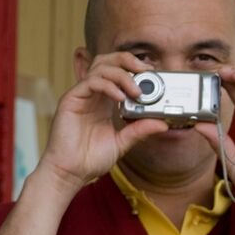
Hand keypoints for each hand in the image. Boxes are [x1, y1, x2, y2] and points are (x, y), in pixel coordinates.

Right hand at [38, 52, 169, 192]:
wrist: (71, 173)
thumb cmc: (91, 159)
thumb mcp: (123, 142)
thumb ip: (140, 130)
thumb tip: (163, 124)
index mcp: (105, 101)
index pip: (119, 72)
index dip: (136, 69)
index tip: (155, 76)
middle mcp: (93, 94)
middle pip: (108, 62)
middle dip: (129, 61)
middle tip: (148, 71)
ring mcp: (81, 95)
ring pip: (100, 68)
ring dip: (122, 75)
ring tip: (137, 92)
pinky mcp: (71, 100)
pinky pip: (90, 82)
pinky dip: (108, 86)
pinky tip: (120, 98)